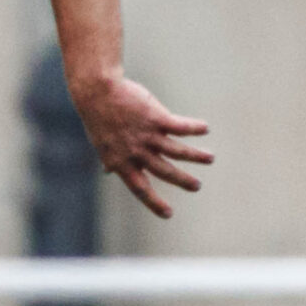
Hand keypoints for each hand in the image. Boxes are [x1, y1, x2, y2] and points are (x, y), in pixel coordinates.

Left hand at [71, 74, 212, 218]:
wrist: (96, 91)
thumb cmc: (98, 117)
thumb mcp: (100, 143)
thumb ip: (110, 159)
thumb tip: (108, 172)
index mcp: (120, 162)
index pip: (139, 188)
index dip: (154, 203)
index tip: (168, 214)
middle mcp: (135, 152)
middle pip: (164, 171)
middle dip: (182, 180)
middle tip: (197, 186)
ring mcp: (146, 135)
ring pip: (177, 151)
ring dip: (196, 156)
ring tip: (210, 158)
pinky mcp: (155, 118)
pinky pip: (180, 127)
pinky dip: (194, 128)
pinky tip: (205, 128)